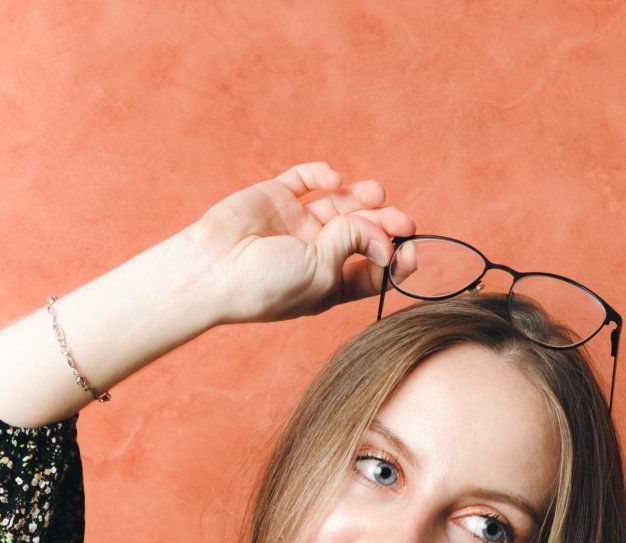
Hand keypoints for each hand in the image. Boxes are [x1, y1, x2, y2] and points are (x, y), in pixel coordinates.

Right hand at [183, 160, 415, 327]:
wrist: (213, 270)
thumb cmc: (267, 285)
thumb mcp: (322, 272)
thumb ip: (352, 243)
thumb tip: (381, 228)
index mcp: (329, 284)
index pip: (371, 271)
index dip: (395, 261)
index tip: (412, 252)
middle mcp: (316, 254)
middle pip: (362, 234)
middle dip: (385, 225)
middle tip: (403, 220)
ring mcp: (296, 224)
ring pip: (340, 204)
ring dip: (362, 197)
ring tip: (376, 193)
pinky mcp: (276, 198)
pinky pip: (306, 179)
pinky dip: (322, 174)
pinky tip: (334, 178)